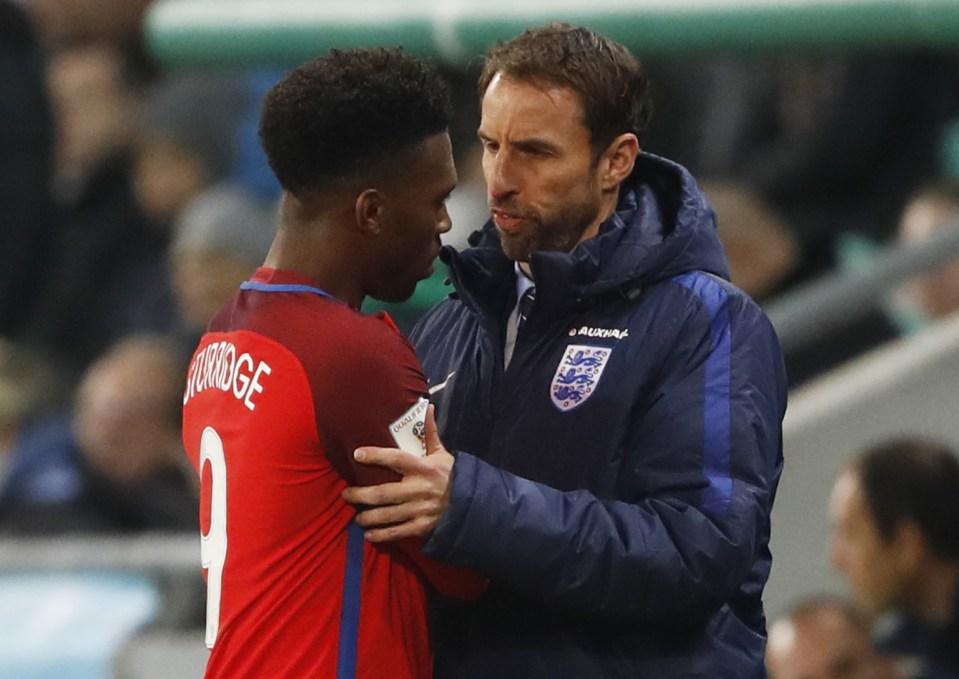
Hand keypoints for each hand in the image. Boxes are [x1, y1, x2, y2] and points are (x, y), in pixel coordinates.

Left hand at [342, 405, 453, 541]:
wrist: (474, 502)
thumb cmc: (453, 475)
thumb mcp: (443, 453)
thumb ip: (431, 433)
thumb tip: (428, 408)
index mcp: (423, 468)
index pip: (395, 459)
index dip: (375, 456)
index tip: (357, 454)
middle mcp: (419, 489)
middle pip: (383, 493)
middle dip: (360, 494)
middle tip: (346, 494)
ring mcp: (420, 510)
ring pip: (387, 514)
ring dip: (368, 516)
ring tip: (357, 516)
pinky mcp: (423, 526)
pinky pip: (398, 532)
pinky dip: (381, 534)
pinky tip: (369, 533)